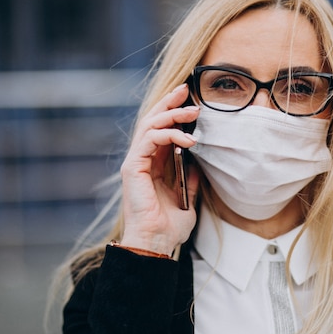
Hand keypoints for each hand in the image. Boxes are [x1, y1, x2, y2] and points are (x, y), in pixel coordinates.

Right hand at [119, 84, 199, 255]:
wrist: (156, 243)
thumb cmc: (169, 226)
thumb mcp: (188, 198)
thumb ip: (191, 179)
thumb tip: (199, 162)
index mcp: (152, 164)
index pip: (160, 128)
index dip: (172, 110)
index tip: (189, 98)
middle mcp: (141, 160)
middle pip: (152, 120)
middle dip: (170, 102)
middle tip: (187, 90)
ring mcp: (135, 163)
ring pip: (149, 125)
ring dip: (172, 115)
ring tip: (193, 113)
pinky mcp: (132, 168)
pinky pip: (148, 141)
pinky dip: (167, 134)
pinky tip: (186, 139)